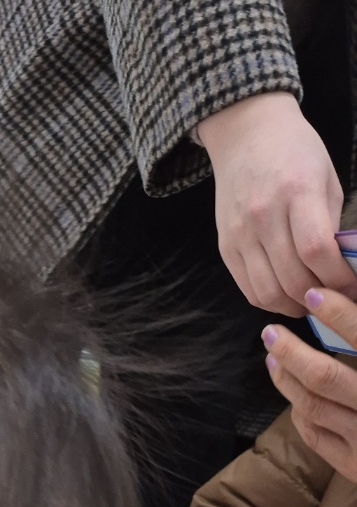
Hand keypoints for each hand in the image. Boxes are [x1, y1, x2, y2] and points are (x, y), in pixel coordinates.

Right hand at [198, 93, 351, 315]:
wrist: (246, 135)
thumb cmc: (296, 152)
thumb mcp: (326, 178)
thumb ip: (332, 224)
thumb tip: (340, 269)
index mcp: (296, 191)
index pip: (315, 250)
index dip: (337, 278)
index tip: (352, 287)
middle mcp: (263, 216)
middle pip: (292, 278)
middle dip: (319, 298)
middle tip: (335, 300)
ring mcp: (240, 234)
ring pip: (268, 292)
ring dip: (294, 306)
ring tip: (311, 302)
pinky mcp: (226, 247)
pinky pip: (249, 289)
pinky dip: (271, 300)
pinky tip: (287, 295)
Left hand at [264, 296, 356, 477]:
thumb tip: (351, 304)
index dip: (338, 314)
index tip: (313, 295)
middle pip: (324, 377)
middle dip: (291, 352)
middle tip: (270, 332)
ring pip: (311, 406)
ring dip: (286, 379)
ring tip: (273, 357)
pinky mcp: (352, 465)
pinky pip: (314, 434)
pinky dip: (299, 410)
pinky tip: (293, 392)